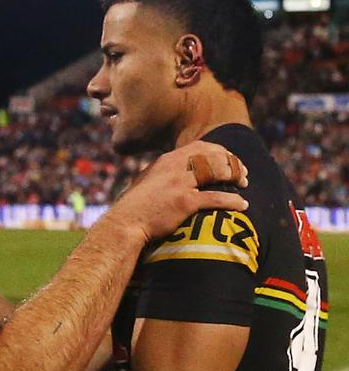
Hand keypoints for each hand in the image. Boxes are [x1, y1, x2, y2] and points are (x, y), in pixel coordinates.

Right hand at [109, 140, 248, 242]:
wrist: (126, 223)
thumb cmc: (134, 206)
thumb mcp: (146, 181)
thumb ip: (161, 174)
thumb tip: (169, 173)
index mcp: (167, 160)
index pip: (201, 147)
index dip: (220, 151)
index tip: (229, 159)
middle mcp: (175, 167)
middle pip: (213, 156)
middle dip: (232, 162)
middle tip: (243, 173)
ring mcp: (180, 184)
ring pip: (217, 172)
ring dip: (235, 176)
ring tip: (245, 184)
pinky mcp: (185, 202)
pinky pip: (216, 198)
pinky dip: (233, 201)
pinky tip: (242, 205)